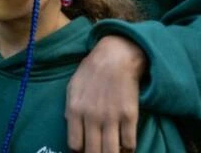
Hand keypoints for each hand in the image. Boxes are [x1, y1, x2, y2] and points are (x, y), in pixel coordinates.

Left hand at [66, 35, 147, 152]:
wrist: (116, 57)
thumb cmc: (91, 71)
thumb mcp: (72, 87)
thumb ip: (70, 109)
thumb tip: (70, 126)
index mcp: (75, 110)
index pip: (75, 144)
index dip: (80, 151)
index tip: (85, 150)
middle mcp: (92, 117)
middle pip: (93, 152)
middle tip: (98, 150)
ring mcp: (112, 118)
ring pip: (111, 152)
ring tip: (112, 150)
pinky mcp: (130, 116)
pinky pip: (129, 144)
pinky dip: (127, 149)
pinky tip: (125, 146)